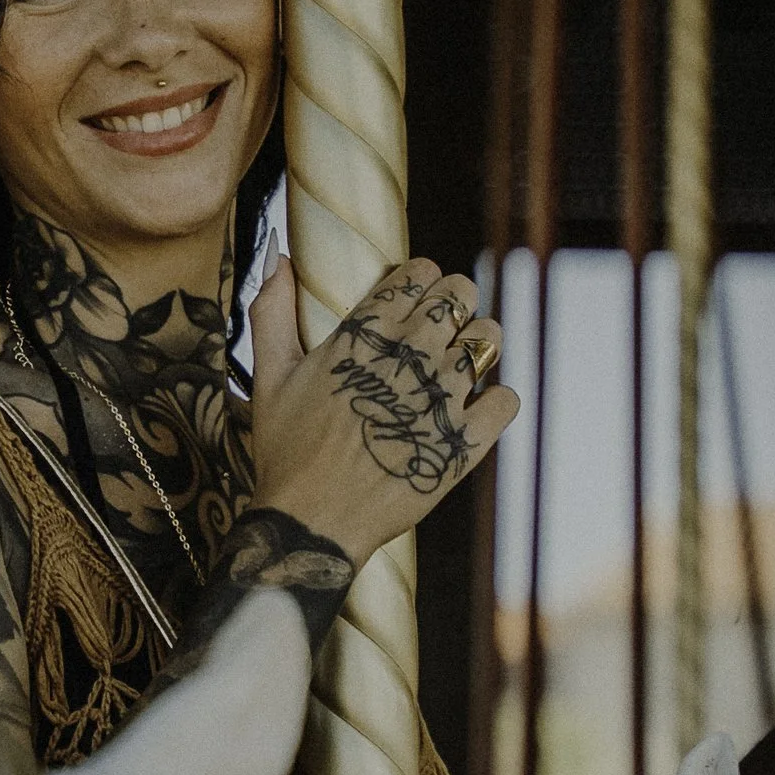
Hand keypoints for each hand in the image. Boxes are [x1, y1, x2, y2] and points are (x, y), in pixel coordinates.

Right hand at [247, 252, 517, 568]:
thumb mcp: (268, 375)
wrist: (311, 523)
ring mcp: (439, 402)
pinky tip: (476, 408)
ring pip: (488, 340)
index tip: (413, 296)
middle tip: (441, 325)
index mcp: (364, 337)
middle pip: (460, 295)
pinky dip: (498, 399)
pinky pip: (506, 402)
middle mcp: (408, 360)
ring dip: (480, 342)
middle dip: (454, 301)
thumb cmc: (286, 451)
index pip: (416, 274)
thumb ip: (272, 309)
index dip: (420, 278)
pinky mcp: (462, 446)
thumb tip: (279, 251)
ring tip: (462, 359)